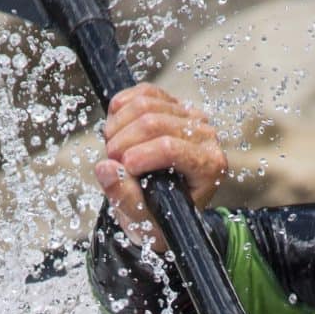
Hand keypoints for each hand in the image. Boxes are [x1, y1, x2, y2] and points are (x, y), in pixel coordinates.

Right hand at [92, 82, 227, 254]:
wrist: (162, 207)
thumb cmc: (158, 217)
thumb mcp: (141, 221)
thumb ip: (125, 198)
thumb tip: (105, 168)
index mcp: (209, 167)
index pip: (170, 148)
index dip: (138, 156)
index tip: (122, 169)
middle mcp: (206, 137)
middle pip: (154, 123)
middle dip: (122, 143)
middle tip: (112, 163)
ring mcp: (190, 116)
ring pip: (144, 104)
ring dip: (117, 127)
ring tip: (114, 151)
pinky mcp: (173, 103)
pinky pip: (142, 92)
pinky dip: (120, 109)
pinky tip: (116, 130)